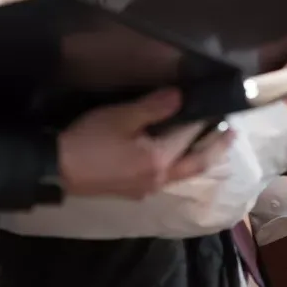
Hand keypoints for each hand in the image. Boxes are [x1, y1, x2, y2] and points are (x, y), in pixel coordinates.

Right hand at [58, 89, 232, 197]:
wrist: (54, 169)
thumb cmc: (88, 141)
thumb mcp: (121, 117)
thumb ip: (154, 107)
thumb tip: (182, 96)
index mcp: (159, 161)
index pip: (191, 135)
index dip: (207, 119)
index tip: (222, 107)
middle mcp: (159, 179)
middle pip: (197, 163)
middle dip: (216, 147)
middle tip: (233, 132)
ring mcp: (146, 188)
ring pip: (183, 172)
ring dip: (199, 157)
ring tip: (211, 142)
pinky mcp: (133, 190)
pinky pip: (168, 177)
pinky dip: (180, 164)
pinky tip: (177, 155)